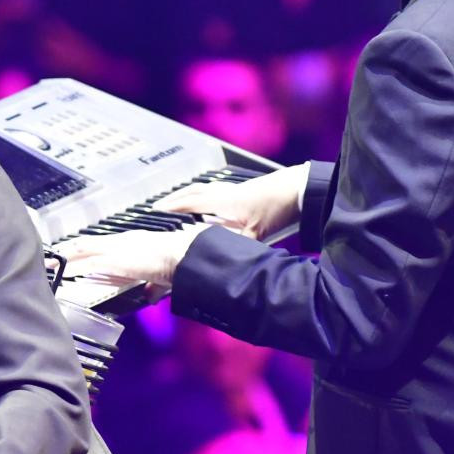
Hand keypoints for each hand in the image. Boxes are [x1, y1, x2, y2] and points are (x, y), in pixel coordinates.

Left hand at [60, 225, 205, 295]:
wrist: (179, 255)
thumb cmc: (174, 261)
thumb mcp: (159, 276)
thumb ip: (152, 286)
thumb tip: (150, 296)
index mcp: (128, 242)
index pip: (99, 244)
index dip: (83, 248)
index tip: (70, 252)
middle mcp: (118, 242)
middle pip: (85, 245)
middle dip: (67, 251)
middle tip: (50, 256)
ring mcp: (114, 249)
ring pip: (81, 251)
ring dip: (64, 257)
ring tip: (48, 263)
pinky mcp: (113, 260)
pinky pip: (87, 263)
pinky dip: (74, 268)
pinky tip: (63, 272)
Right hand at [151, 162, 308, 241]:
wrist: (299, 188)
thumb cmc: (276, 207)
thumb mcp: (255, 234)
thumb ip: (235, 248)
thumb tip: (222, 265)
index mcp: (222, 202)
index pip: (188, 204)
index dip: (170, 209)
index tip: (154, 212)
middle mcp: (224, 193)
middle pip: (192, 193)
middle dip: (174, 200)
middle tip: (160, 207)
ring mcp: (233, 191)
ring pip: (204, 191)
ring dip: (188, 196)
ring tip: (178, 204)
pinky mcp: (243, 191)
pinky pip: (216, 193)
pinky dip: (205, 198)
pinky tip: (209, 207)